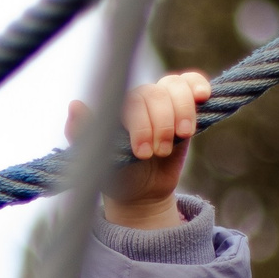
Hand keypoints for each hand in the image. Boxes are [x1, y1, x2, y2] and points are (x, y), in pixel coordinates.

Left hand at [66, 71, 210, 230]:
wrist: (139, 193)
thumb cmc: (114, 176)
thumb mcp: (96, 162)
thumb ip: (82, 133)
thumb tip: (75, 104)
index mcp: (114, 109)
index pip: (131, 103)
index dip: (142, 125)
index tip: (142, 154)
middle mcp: (136, 101)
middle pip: (155, 94)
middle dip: (161, 125)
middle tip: (158, 153)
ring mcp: (160, 101)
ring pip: (174, 86)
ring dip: (182, 112)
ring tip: (182, 136)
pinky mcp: (183, 107)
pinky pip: (190, 84)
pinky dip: (197, 86)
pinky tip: (203, 97)